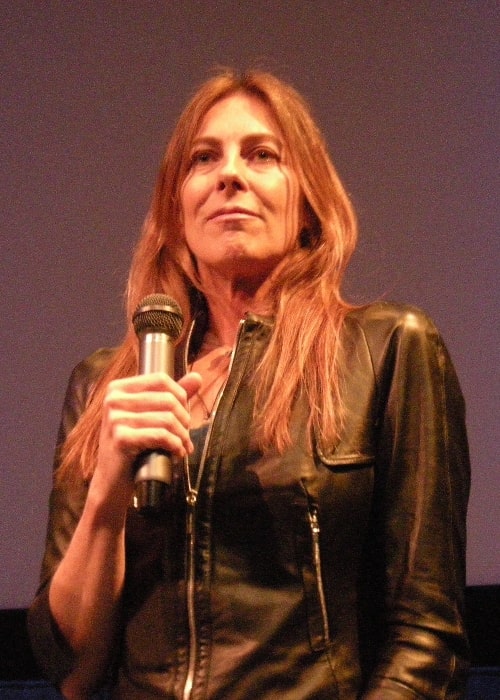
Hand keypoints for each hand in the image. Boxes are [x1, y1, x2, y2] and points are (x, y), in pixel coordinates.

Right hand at [89, 371, 201, 515]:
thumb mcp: (151, 416)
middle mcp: (113, 400)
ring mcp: (114, 419)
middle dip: (184, 420)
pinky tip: (176, 453)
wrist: (112, 482)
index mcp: (118, 388)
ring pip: (167, 419)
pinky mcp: (120, 439)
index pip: (161, 379)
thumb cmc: (133, 447)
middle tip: (185, 436)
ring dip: (182, 436)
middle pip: (167, 399)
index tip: (183, 416)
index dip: (180, 397)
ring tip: (183, 446)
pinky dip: (175, 446)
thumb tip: (197, 377)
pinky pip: (161, 436)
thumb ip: (173, 396)